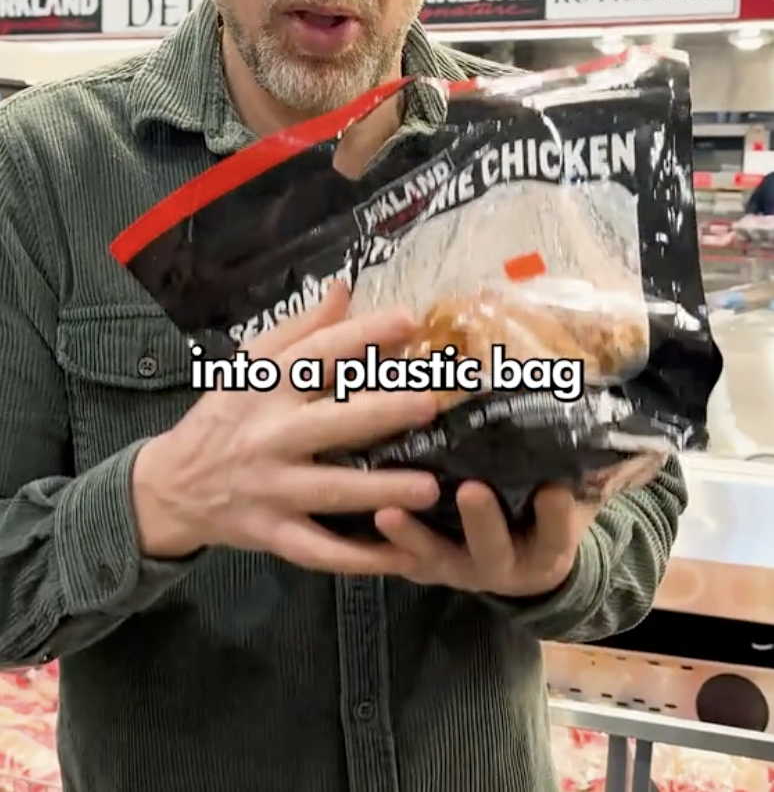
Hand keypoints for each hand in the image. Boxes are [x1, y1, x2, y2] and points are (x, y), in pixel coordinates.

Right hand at [132, 283, 444, 576]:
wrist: (170, 486)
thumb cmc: (224, 416)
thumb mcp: (249, 365)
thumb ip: (299, 329)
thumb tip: (345, 288)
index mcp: (266, 387)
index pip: (316, 355)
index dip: (361, 336)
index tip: (408, 321)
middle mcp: (269, 435)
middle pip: (330, 422)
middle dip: (381, 412)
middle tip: (430, 402)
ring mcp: (271, 488)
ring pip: (331, 490)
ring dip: (380, 490)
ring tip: (429, 487)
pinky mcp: (273, 533)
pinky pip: (319, 550)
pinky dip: (358, 558)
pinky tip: (402, 557)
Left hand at [374, 454, 662, 598]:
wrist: (523, 564)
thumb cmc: (548, 510)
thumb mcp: (577, 493)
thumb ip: (594, 465)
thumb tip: (631, 413)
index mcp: (549, 549)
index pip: (559, 534)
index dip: (556, 515)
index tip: (553, 490)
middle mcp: (504, 566)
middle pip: (493, 552)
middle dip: (482, 523)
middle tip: (470, 490)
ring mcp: (459, 569)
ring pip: (434, 561)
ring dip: (411, 537)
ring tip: (387, 512)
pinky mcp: (421, 566)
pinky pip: (396, 561)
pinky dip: (375, 543)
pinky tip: (350, 514)